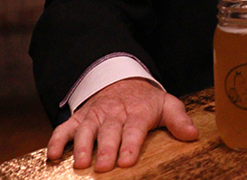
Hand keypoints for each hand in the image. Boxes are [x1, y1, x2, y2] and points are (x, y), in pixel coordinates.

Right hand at [46, 78, 198, 171]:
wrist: (123, 80)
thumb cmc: (147, 101)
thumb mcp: (167, 105)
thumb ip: (178, 120)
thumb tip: (193, 135)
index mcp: (138, 113)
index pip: (134, 129)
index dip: (131, 145)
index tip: (127, 160)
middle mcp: (114, 114)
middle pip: (109, 132)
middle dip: (106, 149)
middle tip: (103, 167)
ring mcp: (94, 116)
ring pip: (85, 131)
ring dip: (81, 147)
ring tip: (80, 164)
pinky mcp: (78, 118)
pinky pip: (64, 128)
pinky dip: (56, 141)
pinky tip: (53, 156)